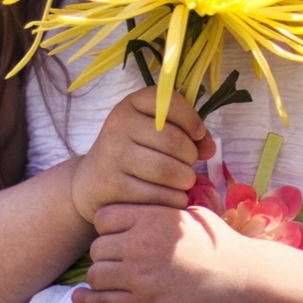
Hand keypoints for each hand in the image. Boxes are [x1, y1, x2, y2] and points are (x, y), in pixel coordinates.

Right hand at [70, 88, 215, 223]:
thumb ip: (188, 133)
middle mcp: (119, 125)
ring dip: (185, 180)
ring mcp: (113, 155)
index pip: (171, 102)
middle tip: (188, 165)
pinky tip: (171, 197)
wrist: (92, 182)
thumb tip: (209, 149)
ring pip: (168, 171)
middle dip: (190, 157)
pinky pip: (159, 195)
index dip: (192, 120)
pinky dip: (174, 199)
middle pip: (174, 141)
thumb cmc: (135, 153)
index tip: (196, 135)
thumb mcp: (155, 132)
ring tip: (182, 181)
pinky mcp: (113, 186)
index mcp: (132, 104)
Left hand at [71, 202, 246, 302]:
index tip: (116, 235)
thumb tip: (145, 200)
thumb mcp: (189, 213)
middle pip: (97, 248)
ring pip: (95, 274)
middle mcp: (140, 245)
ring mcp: (139, 277)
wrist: (239, 279)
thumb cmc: (218, 244)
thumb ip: (160, 209)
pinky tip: (82, 298)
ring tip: (110, 280)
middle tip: (117, 261)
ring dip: (100, 278)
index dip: (107, 227)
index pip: (103, 218)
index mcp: (151, 218)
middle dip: (104, 254)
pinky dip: (87, 301)